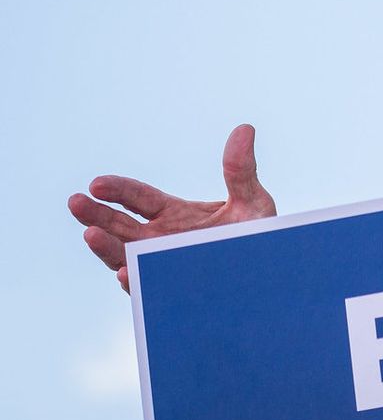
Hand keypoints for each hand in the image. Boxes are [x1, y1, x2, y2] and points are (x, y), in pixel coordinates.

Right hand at [68, 124, 277, 292]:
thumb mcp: (251, 202)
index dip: (116, 190)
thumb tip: (245, 129)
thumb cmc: (259, 237)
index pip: (137, 198)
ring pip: (124, 256)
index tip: (96, 184)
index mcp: (173, 214)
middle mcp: (160, 240)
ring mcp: (161, 266)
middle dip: (95, 215)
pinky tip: (125, 271)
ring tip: (89, 235)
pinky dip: (134, 279)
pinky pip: (146, 287)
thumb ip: (241, 171)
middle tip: (75, 202)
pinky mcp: (169, 290)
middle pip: (118, 226)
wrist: (270, 277)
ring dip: (106, 247)